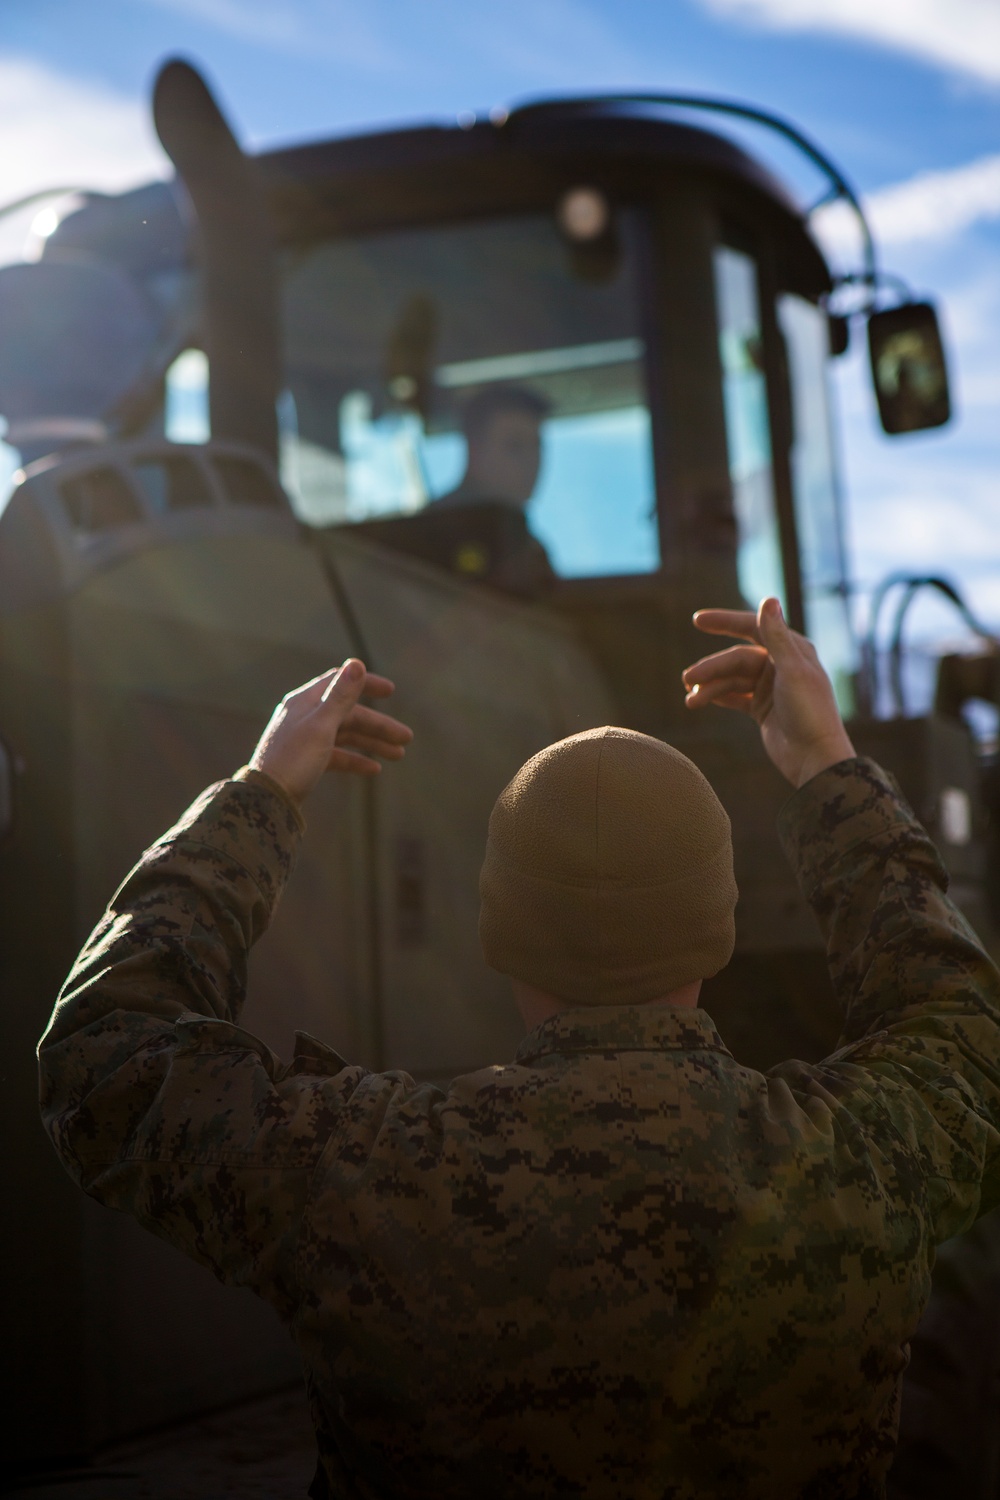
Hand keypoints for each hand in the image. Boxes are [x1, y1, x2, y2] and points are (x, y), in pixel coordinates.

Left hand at [250, 659, 412, 808]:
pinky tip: (374, 770)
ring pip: (345, 735)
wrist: (266, 799)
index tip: (391, 691)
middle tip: (406, 738)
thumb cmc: (293, 760)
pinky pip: (336, 755)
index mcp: (306, 702)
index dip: (366, 684)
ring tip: (399, 755)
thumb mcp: (322, 726)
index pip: (339, 682)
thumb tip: (357, 663)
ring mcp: (305, 739)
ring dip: (372, 743)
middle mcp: (305, 716)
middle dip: (378, 725)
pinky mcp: (305, 761)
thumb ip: (342, 696)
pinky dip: (355, 760)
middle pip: (348, 714)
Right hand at [681, 598, 855, 787]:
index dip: (725, 622)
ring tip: (691, 700)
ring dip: (710, 687)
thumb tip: (768, 599)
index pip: (753, 628)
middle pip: (737, 659)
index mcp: (792, 650)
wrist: (815, 759)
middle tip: (687, 680)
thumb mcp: (792, 671)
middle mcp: (781, 665)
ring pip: (732, 680)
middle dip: (711, 669)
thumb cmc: (810, 712)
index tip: (697, 620)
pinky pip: (734, 697)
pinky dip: (717, 697)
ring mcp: (770, 688)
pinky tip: (700, 700)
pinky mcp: (762, 709)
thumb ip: (776, 636)